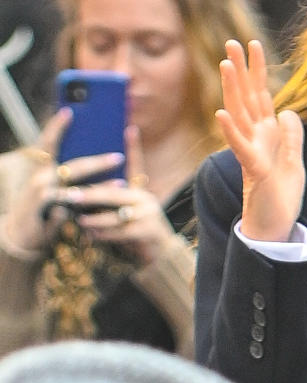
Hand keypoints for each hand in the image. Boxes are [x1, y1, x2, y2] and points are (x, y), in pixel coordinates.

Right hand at [3, 110, 121, 254]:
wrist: (22, 236)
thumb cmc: (42, 208)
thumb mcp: (53, 188)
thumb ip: (70, 175)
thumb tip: (97, 156)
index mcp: (43, 168)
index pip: (48, 143)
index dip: (57, 127)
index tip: (69, 112)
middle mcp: (41, 178)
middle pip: (73, 166)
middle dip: (98, 162)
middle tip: (119, 157)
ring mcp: (42, 196)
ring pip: (76, 189)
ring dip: (100, 186)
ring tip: (121, 182)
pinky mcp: (47, 213)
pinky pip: (73, 208)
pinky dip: (91, 208)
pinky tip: (106, 208)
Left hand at [72, 127, 174, 264]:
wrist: (160, 253)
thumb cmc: (137, 230)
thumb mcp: (127, 211)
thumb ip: (112, 201)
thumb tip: (83, 193)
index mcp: (140, 190)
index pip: (137, 164)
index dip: (134, 147)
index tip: (130, 128)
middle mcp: (146, 199)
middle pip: (115, 193)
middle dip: (91, 194)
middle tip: (71, 195)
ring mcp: (148, 215)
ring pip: (115, 214)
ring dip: (94, 218)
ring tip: (78, 219)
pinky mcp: (146, 231)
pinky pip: (119, 232)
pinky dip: (102, 234)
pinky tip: (90, 234)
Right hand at [216, 39, 304, 241]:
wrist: (275, 227)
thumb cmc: (281, 197)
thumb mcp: (294, 161)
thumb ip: (292, 137)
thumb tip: (288, 111)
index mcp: (266, 134)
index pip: (260, 95)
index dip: (257, 70)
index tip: (252, 43)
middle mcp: (255, 138)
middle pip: (246, 97)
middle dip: (240, 70)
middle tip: (231, 43)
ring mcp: (252, 151)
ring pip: (240, 114)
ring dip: (232, 89)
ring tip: (226, 65)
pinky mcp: (253, 168)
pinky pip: (240, 146)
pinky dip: (231, 130)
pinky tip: (222, 114)